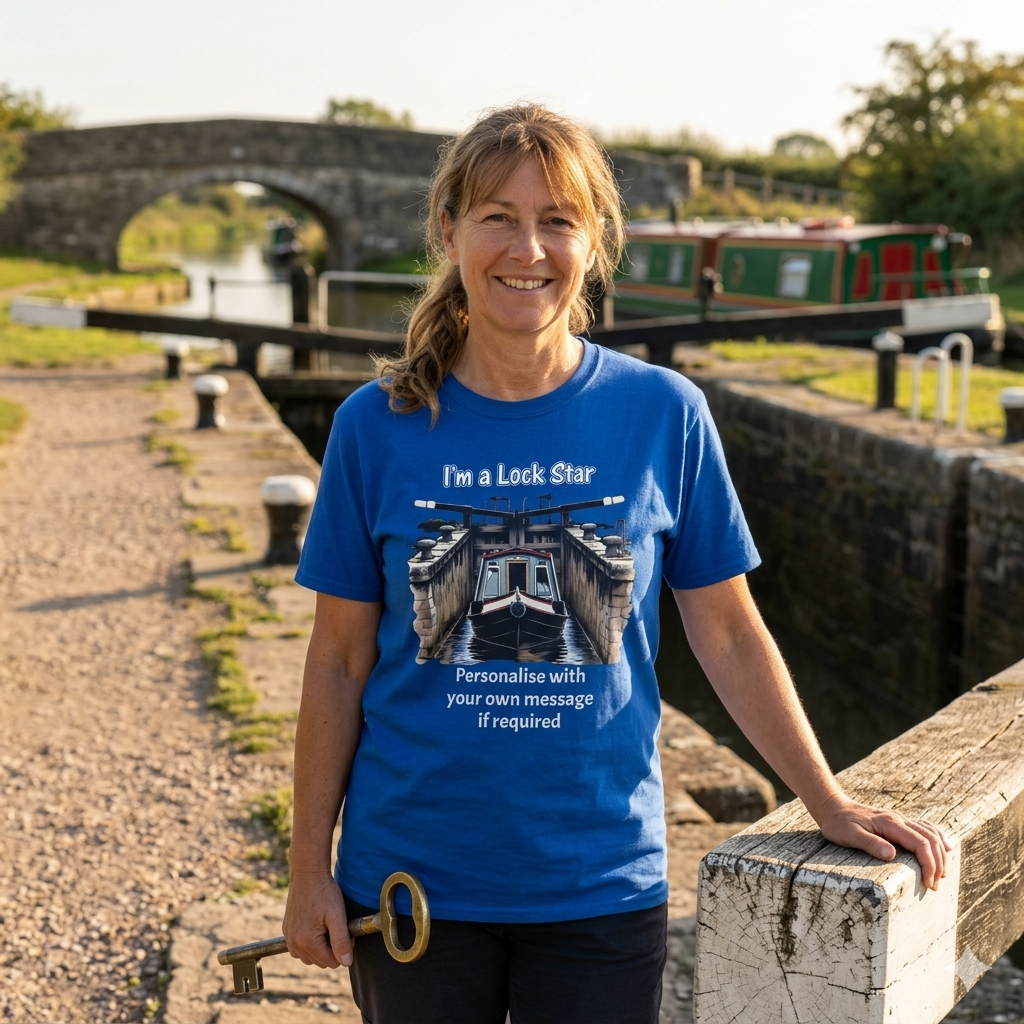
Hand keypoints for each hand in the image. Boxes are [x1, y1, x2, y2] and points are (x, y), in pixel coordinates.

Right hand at [282, 870, 352, 967]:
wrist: (307, 873)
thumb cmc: (324, 892)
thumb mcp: (338, 916)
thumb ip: (342, 941)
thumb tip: (346, 962)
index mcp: (307, 943)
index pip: (332, 962)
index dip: (344, 948)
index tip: (346, 930)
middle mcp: (294, 944)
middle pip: (321, 961)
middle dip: (332, 948)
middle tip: (337, 926)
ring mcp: (288, 937)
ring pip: (309, 957)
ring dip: (320, 947)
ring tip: (326, 925)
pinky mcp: (286, 930)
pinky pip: (299, 948)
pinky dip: (309, 942)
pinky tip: (316, 925)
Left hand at [815, 794, 952, 889]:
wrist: (832, 807)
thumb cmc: (838, 824)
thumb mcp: (848, 835)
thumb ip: (869, 843)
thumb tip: (891, 854)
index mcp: (890, 824)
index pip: (921, 843)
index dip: (929, 864)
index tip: (928, 883)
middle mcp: (899, 820)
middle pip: (931, 840)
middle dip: (938, 864)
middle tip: (934, 886)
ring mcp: (900, 820)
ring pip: (930, 833)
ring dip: (940, 853)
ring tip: (941, 875)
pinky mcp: (898, 823)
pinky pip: (924, 828)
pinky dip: (938, 838)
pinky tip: (945, 847)